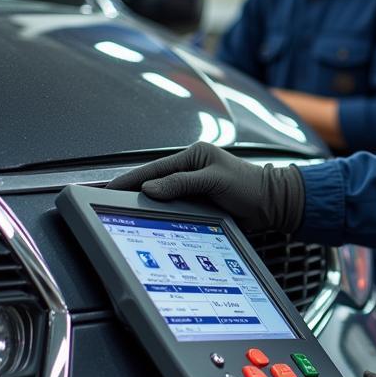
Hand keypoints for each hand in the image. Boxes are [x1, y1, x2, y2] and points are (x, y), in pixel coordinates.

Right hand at [107, 141, 303, 233]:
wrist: (272, 204)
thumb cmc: (250, 186)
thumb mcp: (215, 180)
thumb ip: (183, 183)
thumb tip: (151, 188)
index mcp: (193, 155)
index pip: (153, 168)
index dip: (129, 179)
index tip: (108, 187)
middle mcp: (190, 169)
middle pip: (152, 181)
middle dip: (129, 190)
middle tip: (103, 200)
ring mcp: (193, 187)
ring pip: (160, 195)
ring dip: (142, 203)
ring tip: (116, 212)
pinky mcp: (198, 202)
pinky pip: (172, 207)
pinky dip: (158, 213)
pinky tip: (144, 221)